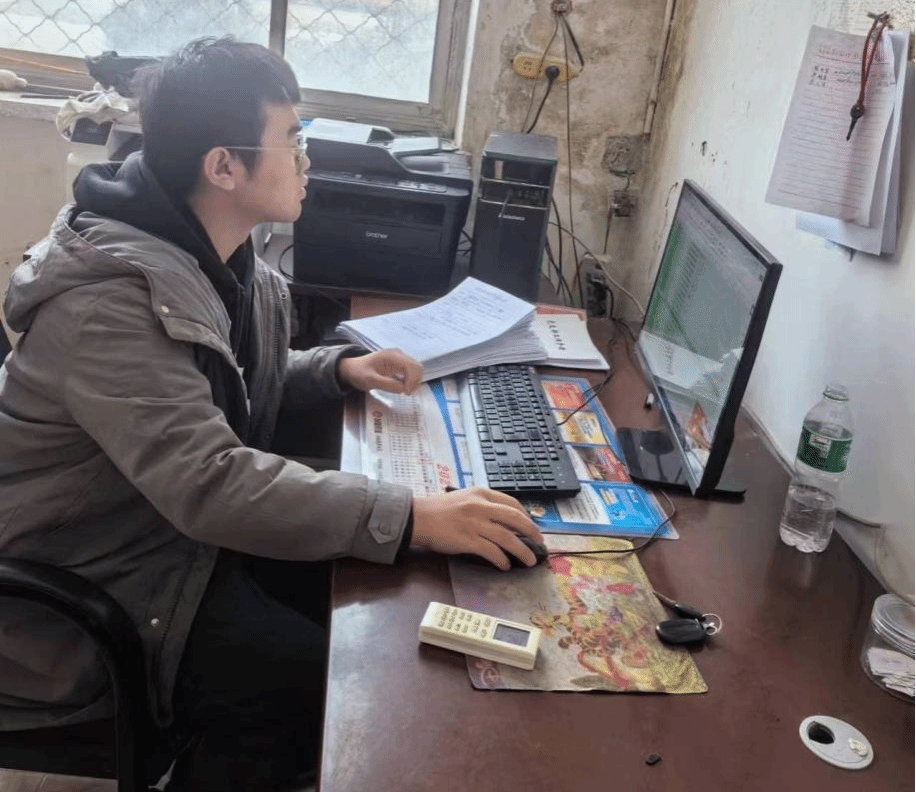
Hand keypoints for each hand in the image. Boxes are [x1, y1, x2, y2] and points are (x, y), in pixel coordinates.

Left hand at [338, 349, 422, 394]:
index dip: (413, 380)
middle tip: (406, 394)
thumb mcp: (370, 380)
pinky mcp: (399, 365)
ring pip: (415, 370)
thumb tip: (403, 389)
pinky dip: (410, 381)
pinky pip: (410, 372)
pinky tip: (402, 388)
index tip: (406, 393)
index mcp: (392, 356)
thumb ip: (386, 384)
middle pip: (417, 367)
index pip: (412, 366)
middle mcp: (398, 355)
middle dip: (415, 382)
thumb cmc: (359, 372)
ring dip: (413, 382)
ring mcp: (399, 359)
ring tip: (404, 392)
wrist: (352, 368)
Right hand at [411, 487, 543, 570]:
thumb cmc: (439, 509)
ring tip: (529, 560)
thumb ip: (482, 504)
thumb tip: (502, 521)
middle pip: (515, 519)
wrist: (417, 517)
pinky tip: (505, 565)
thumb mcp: (463, 497)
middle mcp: (480, 506)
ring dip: (522, 551)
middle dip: (531, 532)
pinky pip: (492, 551)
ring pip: (507, 538)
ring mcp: (475, 523)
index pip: (511, 503)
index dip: (525, 516)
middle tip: (539, 542)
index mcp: (481, 493)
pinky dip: (502, 559)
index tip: (531, 526)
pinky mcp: (467, 540)